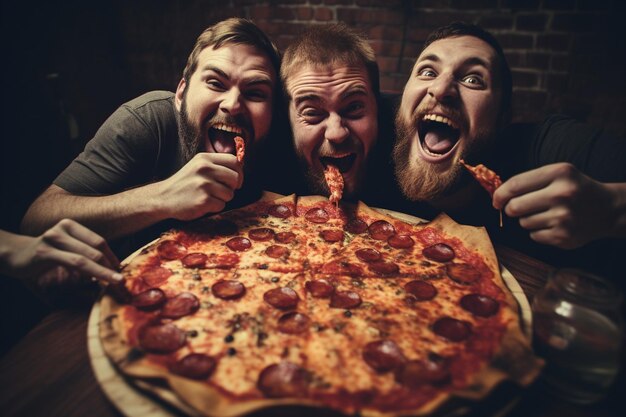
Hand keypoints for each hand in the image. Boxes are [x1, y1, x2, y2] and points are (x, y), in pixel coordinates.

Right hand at [0, 219, 121, 288]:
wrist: (11, 255)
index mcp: (71, 226)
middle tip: (122, 281)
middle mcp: (63, 228)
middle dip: (111, 266)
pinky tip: (96, 282)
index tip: (121, 270)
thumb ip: (82, 255)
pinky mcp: (45, 252)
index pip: (99, 241)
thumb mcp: (64, 251)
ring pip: (87, 257)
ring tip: (116, 283)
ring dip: (103, 272)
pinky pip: (73, 263)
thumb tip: (108, 268)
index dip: (112, 256)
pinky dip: (88, 273)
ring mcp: (54, 238)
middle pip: (96, 248)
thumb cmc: (42, 256)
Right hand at [157, 152, 242, 219]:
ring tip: (208, 197)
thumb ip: (216, 165)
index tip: (235, 180)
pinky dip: (215, 207)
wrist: (163, 198)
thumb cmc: (184, 184)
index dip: (239, 172)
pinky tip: (203, 204)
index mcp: (204, 159)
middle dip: (233, 187)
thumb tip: (240, 167)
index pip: (234, 160)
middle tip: (221, 191)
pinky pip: (222, 205)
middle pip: (235, 177)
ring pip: (230, 193)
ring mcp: (204, 184)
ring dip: (223, 199)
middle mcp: (204, 169)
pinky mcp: (203, 200)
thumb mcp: (197, 166)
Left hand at [493, 163, 618, 248]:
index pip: (515, 185)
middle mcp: (562, 194)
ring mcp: (564, 217)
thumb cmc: (574, 189)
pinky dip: (538, 232)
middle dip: (512, 209)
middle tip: (522, 207)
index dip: (499, 194)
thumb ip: (528, 181)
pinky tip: (554, 225)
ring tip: (547, 214)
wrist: (607, 209)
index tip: (496, 201)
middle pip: (514, 207)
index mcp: (559, 173)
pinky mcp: (563, 237)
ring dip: (528, 220)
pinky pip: (533, 235)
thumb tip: (497, 197)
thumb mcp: (557, 174)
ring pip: (523, 222)